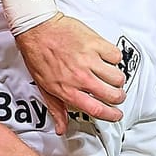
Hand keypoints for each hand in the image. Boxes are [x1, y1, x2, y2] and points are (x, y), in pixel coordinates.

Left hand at [14, 14, 125, 131]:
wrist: (36, 28)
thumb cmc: (38, 55)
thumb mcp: (44, 86)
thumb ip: (56, 108)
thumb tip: (61, 127)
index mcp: (68, 90)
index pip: (97, 109)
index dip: (111, 115)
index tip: (116, 114)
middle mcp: (81, 77)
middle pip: (113, 95)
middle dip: (118, 98)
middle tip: (116, 95)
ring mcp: (89, 60)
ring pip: (118, 77)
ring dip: (117, 80)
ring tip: (111, 77)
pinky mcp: (95, 43)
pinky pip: (116, 56)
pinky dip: (114, 59)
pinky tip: (106, 58)